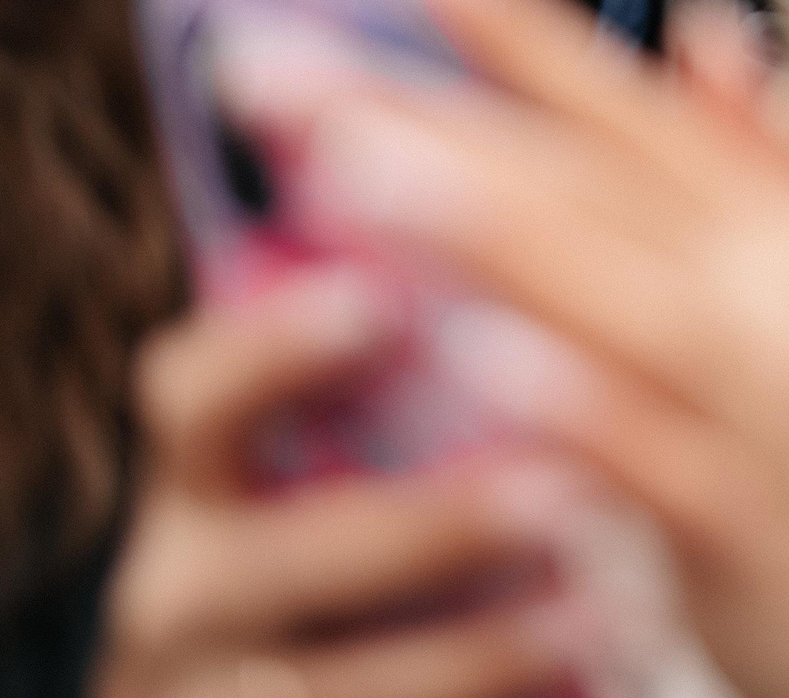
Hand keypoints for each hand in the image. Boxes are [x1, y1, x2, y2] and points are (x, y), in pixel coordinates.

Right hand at [95, 272, 583, 697]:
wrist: (269, 690)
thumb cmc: (343, 537)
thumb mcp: (331, 440)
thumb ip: (389, 324)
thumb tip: (487, 146)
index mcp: (194, 471)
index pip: (194, 391)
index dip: (272, 347)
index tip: (378, 298)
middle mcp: (179, 581)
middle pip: (276, 554)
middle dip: (425, 523)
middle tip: (561, 486)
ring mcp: (211, 688)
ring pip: (332, 680)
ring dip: (480, 645)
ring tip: (609, 603)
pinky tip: (586, 677)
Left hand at [222, 0, 788, 697]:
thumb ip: (757, 160)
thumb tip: (709, 24)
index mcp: (783, 227)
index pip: (622, 99)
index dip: (508, 16)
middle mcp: (782, 285)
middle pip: (584, 177)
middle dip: (424, 109)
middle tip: (266, 58)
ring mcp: (771, 396)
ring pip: (613, 288)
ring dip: (478, 219)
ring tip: (343, 162)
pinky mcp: (750, 516)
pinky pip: (648, 448)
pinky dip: (570, 396)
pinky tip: (472, 356)